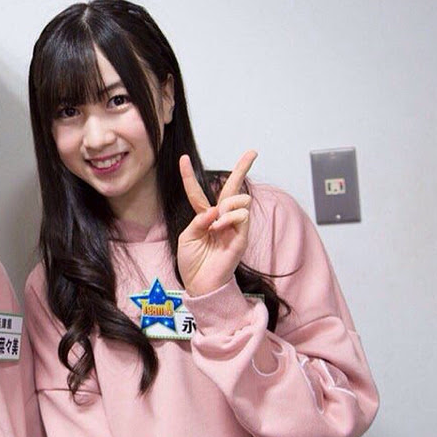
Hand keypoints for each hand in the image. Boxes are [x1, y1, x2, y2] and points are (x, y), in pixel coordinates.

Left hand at [177, 150, 256, 296]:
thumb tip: (216, 210)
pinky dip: (229, 218)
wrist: (200, 283)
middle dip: (242, 168)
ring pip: (239, 199)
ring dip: (226, 207)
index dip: (189, 175)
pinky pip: (241, 216)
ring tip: (216, 223)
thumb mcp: (187, 237)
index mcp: (204, 217)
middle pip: (232, 187)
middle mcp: (221, 218)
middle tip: (252, 152)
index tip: (184, 158)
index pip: (197, 192)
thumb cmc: (192, 263)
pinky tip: (220, 228)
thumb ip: (199, 220)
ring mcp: (233, 226)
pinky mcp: (242, 236)